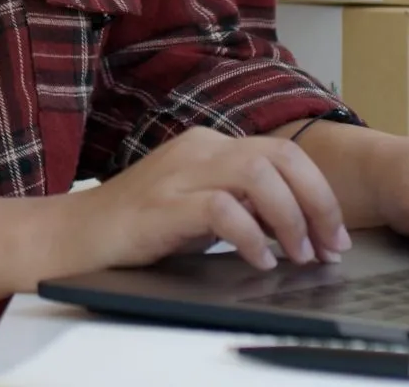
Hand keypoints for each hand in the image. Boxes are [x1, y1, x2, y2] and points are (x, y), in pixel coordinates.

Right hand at [53, 125, 350, 273]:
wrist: (74, 236)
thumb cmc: (138, 228)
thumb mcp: (200, 208)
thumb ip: (243, 204)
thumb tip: (298, 227)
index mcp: (211, 146)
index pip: (284, 153)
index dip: (319, 193)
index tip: (334, 235)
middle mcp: (200, 149)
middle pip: (282, 157)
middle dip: (317, 203)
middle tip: (329, 247)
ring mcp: (180, 173)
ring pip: (259, 175)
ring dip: (290, 219)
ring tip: (299, 256)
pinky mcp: (164, 204)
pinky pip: (223, 209)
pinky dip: (251, 236)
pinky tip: (258, 261)